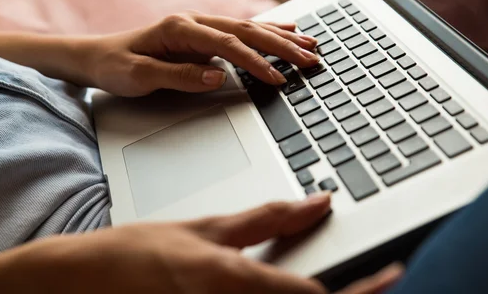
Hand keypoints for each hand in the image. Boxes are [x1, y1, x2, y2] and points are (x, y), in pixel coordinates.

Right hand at [0, 193, 402, 292]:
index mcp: (235, 281)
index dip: (366, 289)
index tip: (395, 272)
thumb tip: (316, 203)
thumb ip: (267, 218)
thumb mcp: (209, 227)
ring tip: (358, 278)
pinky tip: (309, 285)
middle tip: (384, 276)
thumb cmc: (143, 251)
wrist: (91, 281)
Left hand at [84, 11, 319, 96]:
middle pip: (247, 31)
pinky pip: (241, 31)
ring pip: (249, 27)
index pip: (228, 45)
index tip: (277, 79)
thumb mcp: (140, 76)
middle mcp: (194, 21)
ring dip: (281, 36)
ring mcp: (201, 26)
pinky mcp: (204, 35)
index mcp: (180, 28)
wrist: (98, 56)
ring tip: (310, 43)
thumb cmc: (116, 66)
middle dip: (281, 46)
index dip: (255, 62)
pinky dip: (267, 31)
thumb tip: (218, 76)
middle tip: (310, 59)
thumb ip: (180, 75)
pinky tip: (287, 29)